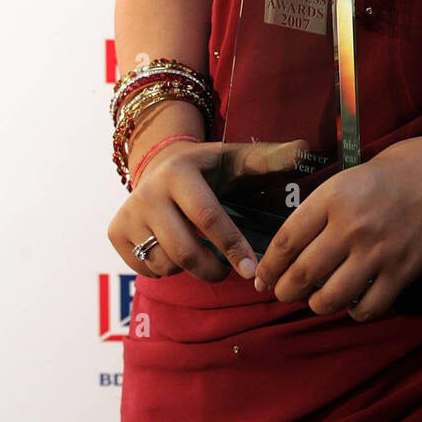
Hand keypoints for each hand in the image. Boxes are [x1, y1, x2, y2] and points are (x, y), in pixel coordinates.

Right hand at [107, 138, 308, 283]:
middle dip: (214, 269)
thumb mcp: (238, 158)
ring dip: (190, 267)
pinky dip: (167, 268)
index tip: (253, 269)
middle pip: (185, 250)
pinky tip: (176, 248)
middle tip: (229, 271)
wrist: (160, 164)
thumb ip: (271, 157)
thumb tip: (307, 151)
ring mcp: (127, 214)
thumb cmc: (210, 167)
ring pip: (165, 264)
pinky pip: (147, 269)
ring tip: (202, 252)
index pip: (208, 218)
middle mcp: (147, 192)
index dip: (232, 246)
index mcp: (180, 172)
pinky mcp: (115, 233)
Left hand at [255, 133, 421, 320]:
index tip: (261, 279)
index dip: (267, 267)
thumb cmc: (400, 169)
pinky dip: (355, 312)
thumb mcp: (352, 176)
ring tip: (316, 301)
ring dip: (316, 305)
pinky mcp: (401, 272)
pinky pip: (367, 308)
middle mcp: (350, 227)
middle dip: (284, 292)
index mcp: (332, 198)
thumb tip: (296, 243)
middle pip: (301, 275)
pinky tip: (354, 302)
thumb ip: (324, 207)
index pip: (284, 242)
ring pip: (329, 299)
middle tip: (283, 294)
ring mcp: (376, 253)